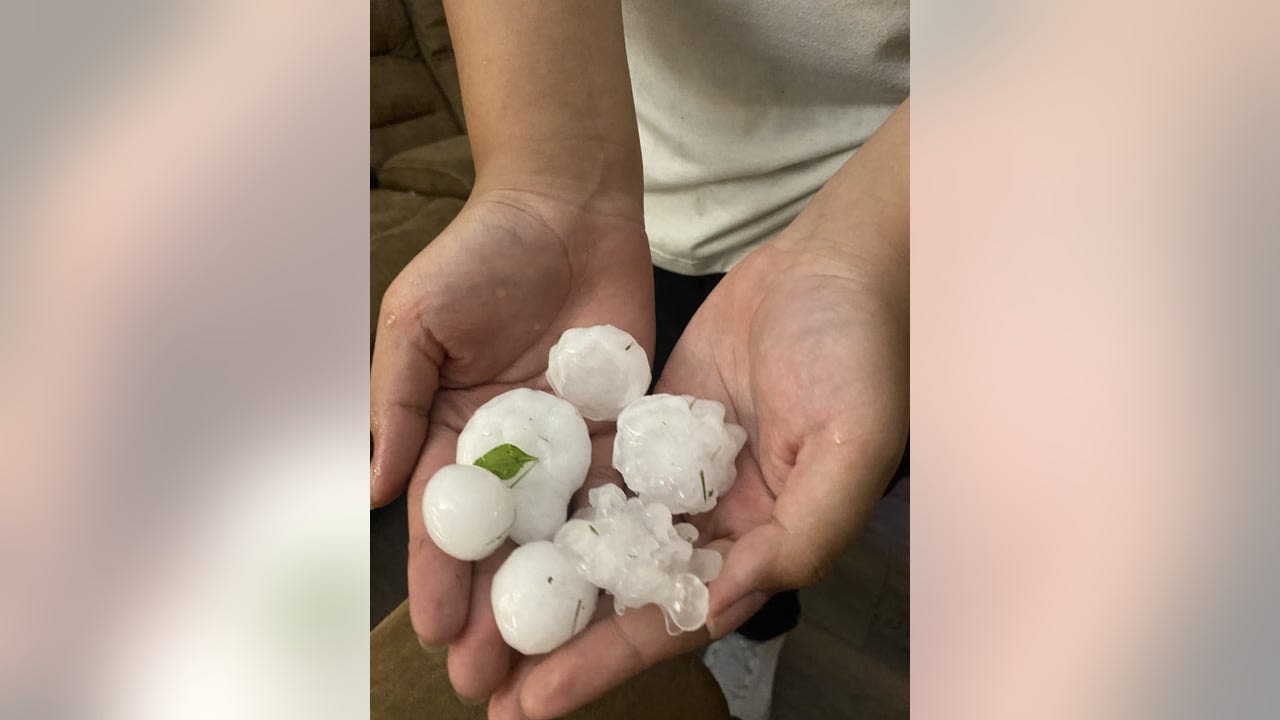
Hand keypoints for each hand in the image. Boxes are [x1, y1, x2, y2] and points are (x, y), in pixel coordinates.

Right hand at [370, 187, 653, 700]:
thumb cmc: (480, 254)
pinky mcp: (626, 430)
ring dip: (554, 597)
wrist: (568, 205)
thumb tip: (377, 493)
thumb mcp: (418, 321)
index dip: (438, 576)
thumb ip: (397, 403)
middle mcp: (512, 453)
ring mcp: (572, 447)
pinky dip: (618, 540)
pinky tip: (620, 591)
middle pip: (504, 546)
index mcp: (452, 433)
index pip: (445, 520)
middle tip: (489, 677)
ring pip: (562, 535)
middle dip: (494, 610)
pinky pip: (622, 491)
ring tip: (551, 659)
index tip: (434, 630)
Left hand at [488, 231, 907, 718]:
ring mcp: (678, 473)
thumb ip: (804, 531)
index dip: (603, 663)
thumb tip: (725, 596)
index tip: (532, 702)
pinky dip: (548, 502)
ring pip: (599, 540)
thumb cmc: (859, 353)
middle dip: (554, 643)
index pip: (674, 618)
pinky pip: (594, 473)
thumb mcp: (851, 445)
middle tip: (477, 686)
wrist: (833, 262)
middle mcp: (717, 521)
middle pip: (624, 595)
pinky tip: (494, 526)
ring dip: (540, 581)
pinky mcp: (651, 426)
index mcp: (766, 544)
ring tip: (469, 621)